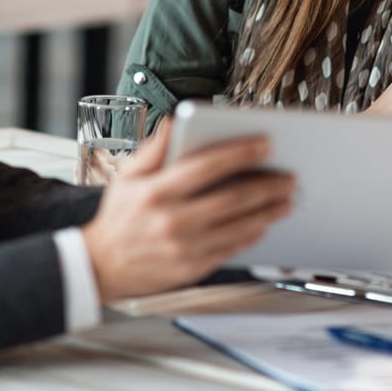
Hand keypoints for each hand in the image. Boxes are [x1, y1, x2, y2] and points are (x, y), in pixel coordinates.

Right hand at [82, 127, 294, 301]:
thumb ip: (153, 148)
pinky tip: (264, 223)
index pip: (206, 166)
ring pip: (237, 226)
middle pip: (231, 198)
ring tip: (286, 200)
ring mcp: (184, 247)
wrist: (101, 266)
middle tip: (289, 176)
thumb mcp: (126, 175)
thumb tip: (177, 122)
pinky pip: (231, 249)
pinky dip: (252, 235)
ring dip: (268, 212)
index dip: (239, 153)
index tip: (265, 144)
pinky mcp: (192, 268)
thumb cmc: (118, 217)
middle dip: (266, 185)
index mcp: (156, 191)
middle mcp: (172, 220)